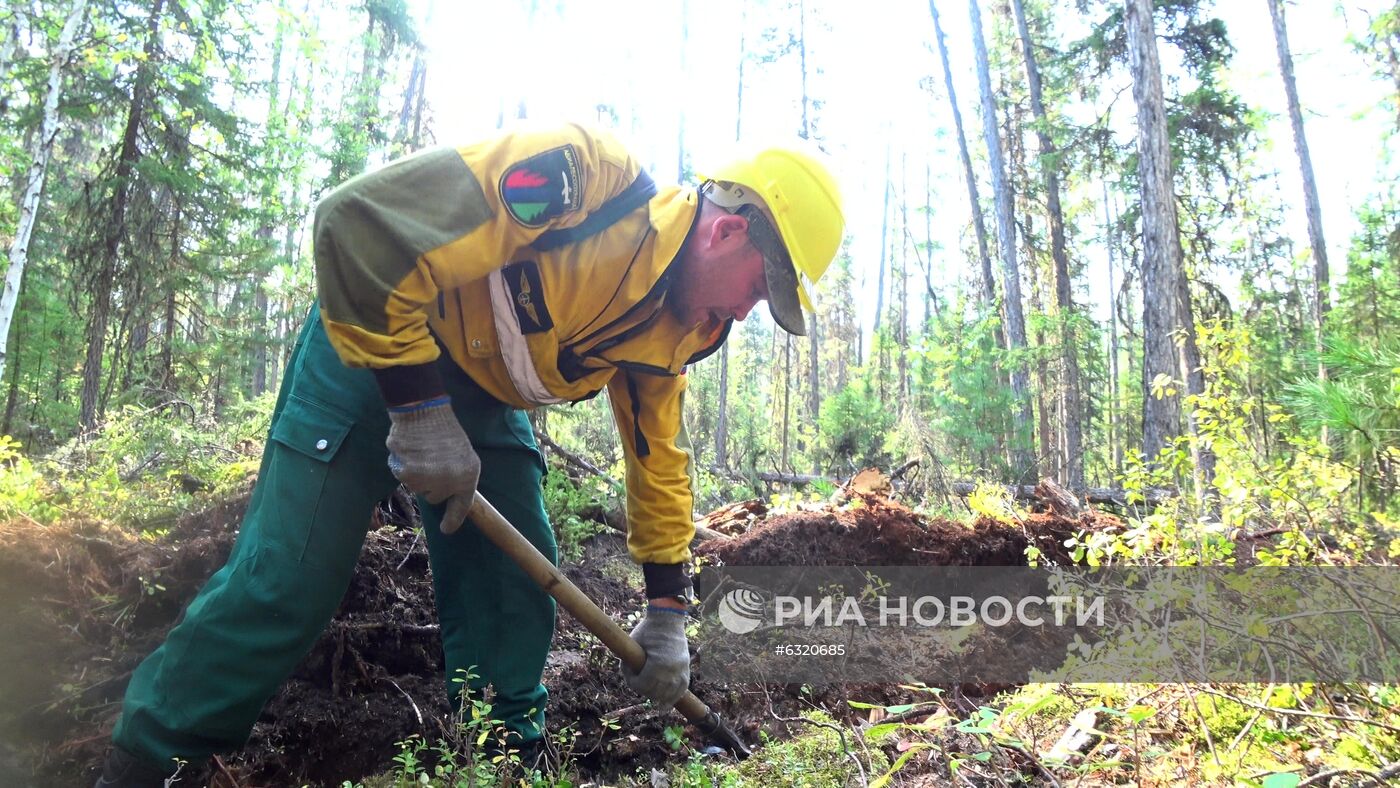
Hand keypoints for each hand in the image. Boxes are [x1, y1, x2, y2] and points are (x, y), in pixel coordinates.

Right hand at [385, 397, 479, 533]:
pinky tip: (410, 450)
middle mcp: (448, 484)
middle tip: (433, 460)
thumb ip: (458, 477)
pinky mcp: (407, 476)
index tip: (446, 529)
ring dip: (416, 473)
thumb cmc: (445, 431)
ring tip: (422, 452)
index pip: (462, 505)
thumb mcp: (463, 455)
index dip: (453, 520)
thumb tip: (446, 496)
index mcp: (468, 477)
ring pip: (417, 487)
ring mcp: (427, 481)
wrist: (424, 412)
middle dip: (432, 483)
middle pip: (434, 497)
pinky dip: (402, 465)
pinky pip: (402, 477)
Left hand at [622, 604, 689, 709]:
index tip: (628, 674)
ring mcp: (681, 670)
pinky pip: (681, 689)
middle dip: (643, 688)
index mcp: (659, 664)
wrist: (668, 619)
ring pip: (668, 694)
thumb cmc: (647, 630)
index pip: (642, 685)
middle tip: (635, 679)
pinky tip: (665, 705)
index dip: (631, 682)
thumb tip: (628, 678)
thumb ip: (629, 663)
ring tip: (648, 690)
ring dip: (657, 695)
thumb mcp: (633, 644)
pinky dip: (673, 697)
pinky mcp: (686, 668)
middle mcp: (673, 670)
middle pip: (654, 691)